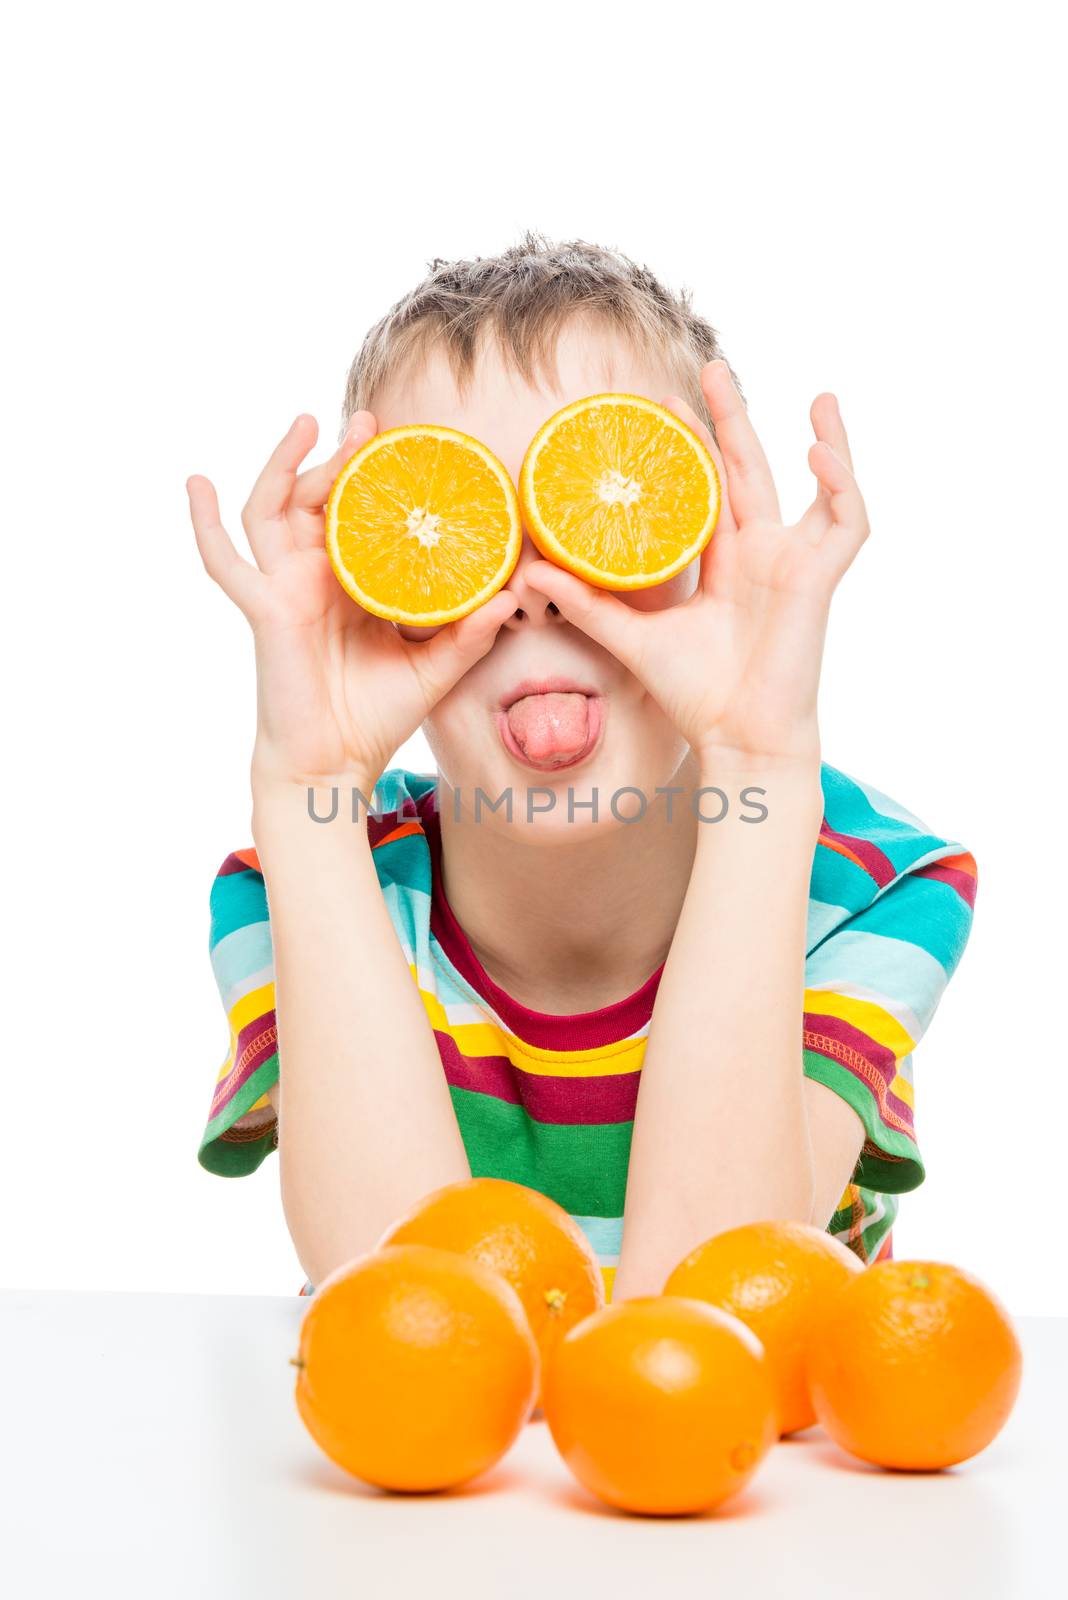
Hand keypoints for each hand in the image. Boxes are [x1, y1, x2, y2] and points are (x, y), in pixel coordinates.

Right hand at [187, 412, 516, 789]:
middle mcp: (315, 577)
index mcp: (354, 583)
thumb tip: (513, 594)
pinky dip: (204, 523)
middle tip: (370, 423)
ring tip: (310, 423)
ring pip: (274, 509)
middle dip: (339, 456)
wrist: (335, 764)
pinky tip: (195, 483)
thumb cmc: (376, 717)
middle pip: (318, 499)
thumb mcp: (434, 669)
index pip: (362, 516)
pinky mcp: (264, 608)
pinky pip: (225, 562)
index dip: (376, 480)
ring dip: (284, 463)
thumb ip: (469, 633)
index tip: (406, 444)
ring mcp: (284, 588)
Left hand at [523, 359, 869, 771]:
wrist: (736, 739)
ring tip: (818, 396)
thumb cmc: (694, 695)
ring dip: (824, 441)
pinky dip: (842, 486)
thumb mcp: (630, 637)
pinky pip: (847, 523)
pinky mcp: (820, 580)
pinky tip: (819, 454)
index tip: (663, 403)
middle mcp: (762, 554)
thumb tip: (528, 570)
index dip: (692, 445)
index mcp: (724, 562)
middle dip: (734, 418)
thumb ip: (587, 601)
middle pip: (751, 470)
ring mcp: (795, 564)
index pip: (708, 488)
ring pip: (820, 487)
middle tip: (710, 366)